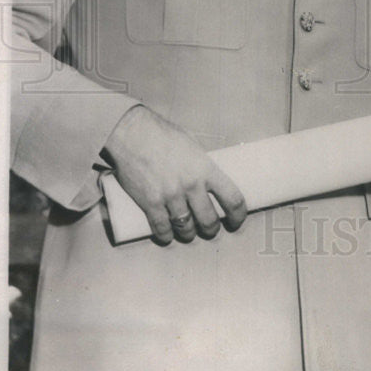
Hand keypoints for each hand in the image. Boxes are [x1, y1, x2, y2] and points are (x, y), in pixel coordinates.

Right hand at [102, 105, 246, 244]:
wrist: (133, 134)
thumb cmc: (164, 135)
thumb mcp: (192, 145)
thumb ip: (201, 164)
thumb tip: (207, 178)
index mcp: (207, 169)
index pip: (233, 199)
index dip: (238, 215)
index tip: (236, 221)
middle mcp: (191, 185)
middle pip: (209, 220)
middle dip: (212, 229)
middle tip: (210, 229)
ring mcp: (170, 196)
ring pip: (186, 227)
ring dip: (189, 234)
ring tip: (189, 233)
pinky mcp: (150, 203)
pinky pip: (162, 228)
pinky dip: (166, 236)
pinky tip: (168, 235)